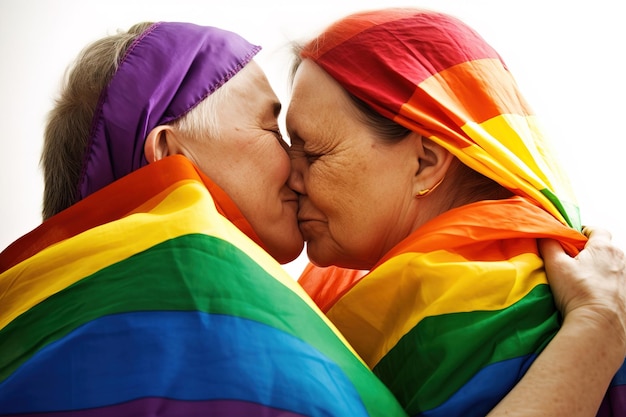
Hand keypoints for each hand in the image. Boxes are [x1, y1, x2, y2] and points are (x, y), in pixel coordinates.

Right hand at [539, 226, 625, 355]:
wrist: (599, 324)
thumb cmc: (578, 292)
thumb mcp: (555, 265)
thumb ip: (549, 245)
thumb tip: (545, 234)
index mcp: (604, 248)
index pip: (597, 230)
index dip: (583, 232)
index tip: (572, 241)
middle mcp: (620, 259)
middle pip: (604, 248)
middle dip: (590, 252)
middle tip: (573, 264)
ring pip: (611, 265)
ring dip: (600, 269)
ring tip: (583, 282)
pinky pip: (616, 282)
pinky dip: (606, 284)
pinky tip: (594, 294)